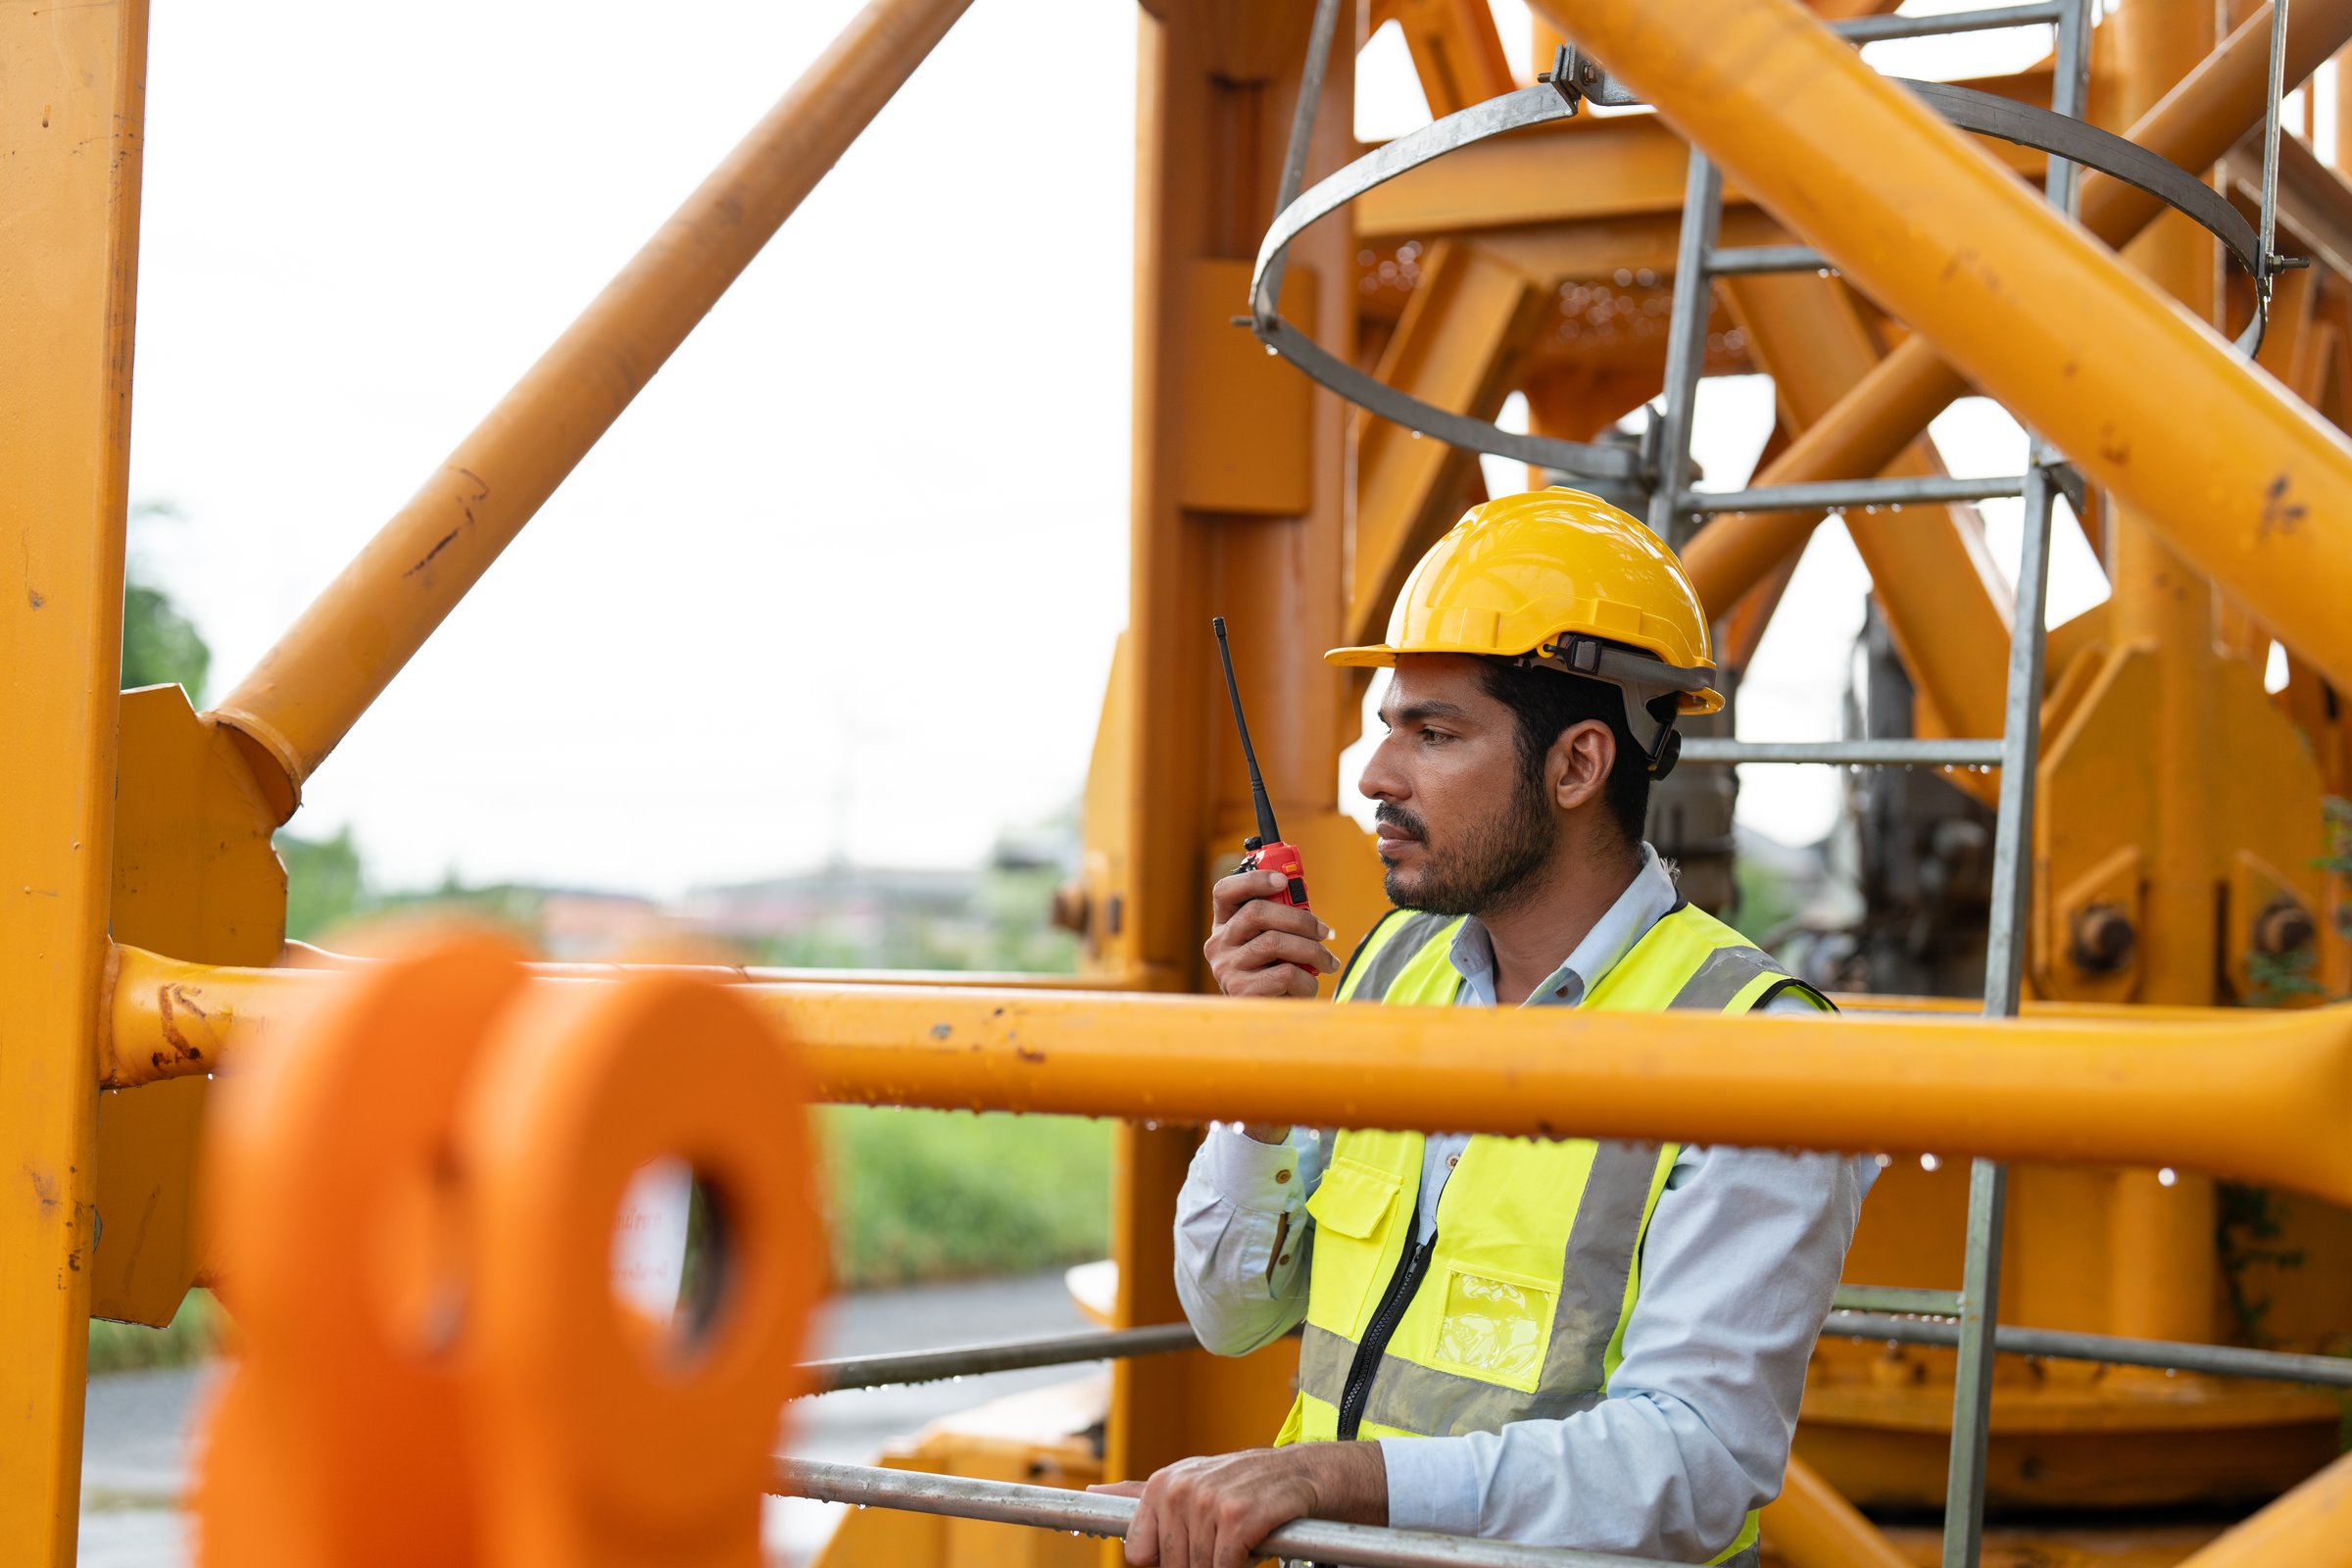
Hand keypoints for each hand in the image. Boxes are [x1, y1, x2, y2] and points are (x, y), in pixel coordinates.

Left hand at [1088, 1443, 1385, 1567]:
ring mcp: (1208, 1500)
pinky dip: (1243, 1565)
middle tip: (1226, 1544)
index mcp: (1162, 1484)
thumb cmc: (1246, 1485)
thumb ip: (1140, 1493)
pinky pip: (1225, 1565)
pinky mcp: (1238, 1515)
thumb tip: (1092, 1492)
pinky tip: (1256, 1545)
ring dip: (1226, 1563)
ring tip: (1243, 1539)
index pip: (1140, 1555)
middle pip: (1172, 1566)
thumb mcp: (1190, 1482)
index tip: (1195, 1550)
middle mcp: (1180, 1488)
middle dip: (1201, 1564)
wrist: (1306, 1474)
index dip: (1169, 1562)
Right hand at [1205, 870, 1337, 1000]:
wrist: (1267, 1021)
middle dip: (1299, 919)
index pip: (1225, 891)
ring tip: (1327, 962)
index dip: (1253, 880)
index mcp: (1225, 925)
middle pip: (1256, 912)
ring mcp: (1226, 968)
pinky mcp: (1240, 991)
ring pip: (1275, 942)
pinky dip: (1307, 979)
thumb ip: (1280, 922)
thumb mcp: (1273, 946)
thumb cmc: (1274, 977)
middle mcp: (1218, 944)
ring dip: (1311, 951)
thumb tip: (1305, 905)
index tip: (1283, 880)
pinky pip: (1284, 973)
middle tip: (1324, 932)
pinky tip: (1309, 985)